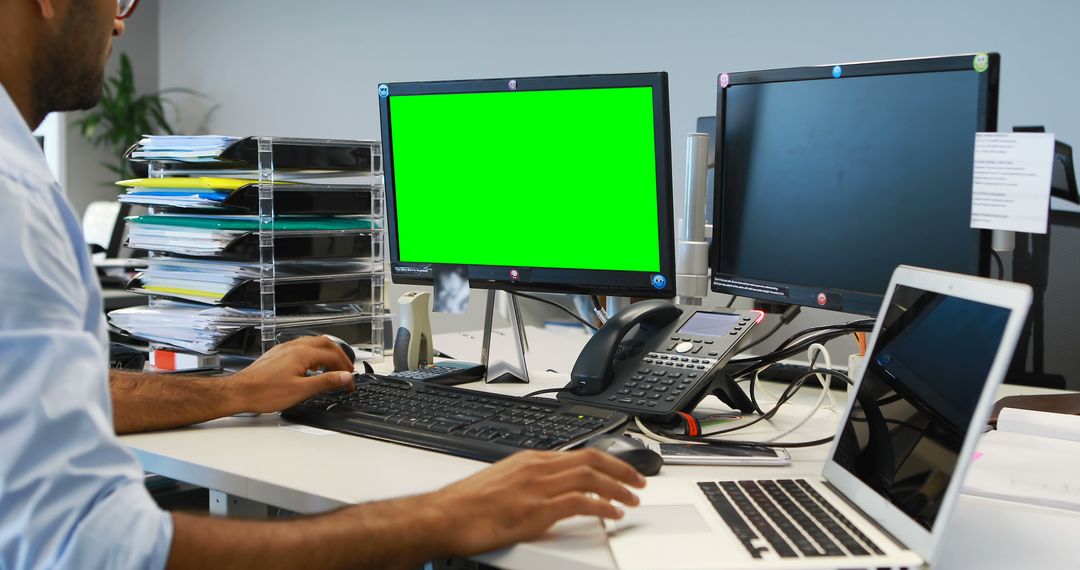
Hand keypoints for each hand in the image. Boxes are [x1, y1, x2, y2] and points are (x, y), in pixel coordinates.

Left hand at [226, 336, 354, 412]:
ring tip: (333, 368)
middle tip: (347, 370)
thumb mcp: (301, 391)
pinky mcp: (278, 354)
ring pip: (313, 343)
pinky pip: (302, 347)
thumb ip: (326, 382)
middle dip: (340, 356)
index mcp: (302, 353)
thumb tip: (345, 377)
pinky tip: (311, 367)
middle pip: (326, 343)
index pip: (333, 356)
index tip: (349, 383)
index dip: (345, 369)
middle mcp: (294, 346)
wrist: (240, 392)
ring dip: (328, 353)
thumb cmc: (264, 392)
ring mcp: (285, 348)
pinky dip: (314, 354)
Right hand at [425, 449, 645, 555]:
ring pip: (591, 477)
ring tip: (632, 499)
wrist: (444, 516)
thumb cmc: (467, 504)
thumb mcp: (503, 482)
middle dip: (621, 469)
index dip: (607, 461)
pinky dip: (603, 506)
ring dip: (618, 487)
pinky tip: (613, 513)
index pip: (579, 452)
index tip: (621, 470)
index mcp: (530, 459)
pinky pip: (580, 503)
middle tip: (639, 482)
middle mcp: (537, 468)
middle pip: (591, 459)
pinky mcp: (536, 510)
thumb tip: (547, 490)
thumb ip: (528, 481)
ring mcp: (537, 488)